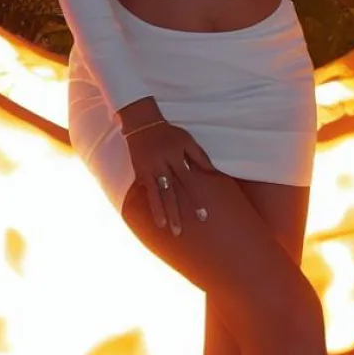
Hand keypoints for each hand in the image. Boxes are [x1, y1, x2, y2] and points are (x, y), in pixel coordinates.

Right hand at [124, 119, 215, 234]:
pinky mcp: (139, 170)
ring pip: (155, 193)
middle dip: (175, 212)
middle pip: (170, 191)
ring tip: (164, 227)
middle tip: (180, 231)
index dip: (195, 198)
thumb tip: (214, 172)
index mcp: (175, 155)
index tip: (202, 215)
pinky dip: (149, 202)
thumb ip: (199, 155)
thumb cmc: (168, 133)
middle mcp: (161, 163)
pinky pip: (145, 188)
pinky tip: (153, 214)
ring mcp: (149, 168)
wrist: (142, 123)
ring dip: (160, 211)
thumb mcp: (186, 139)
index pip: (188, 180)